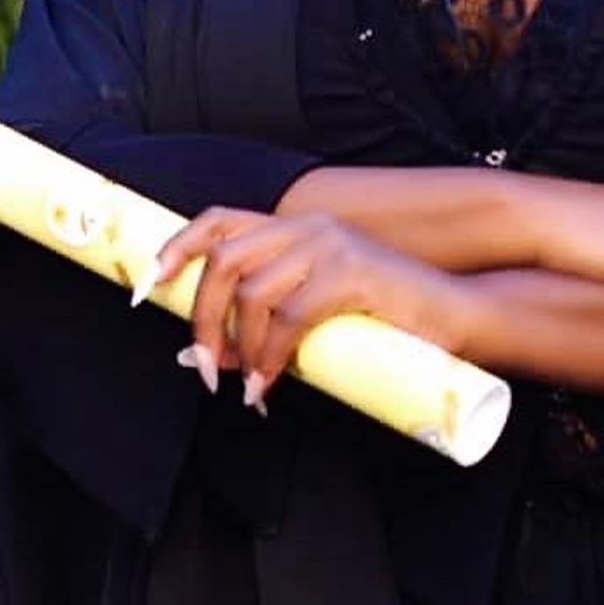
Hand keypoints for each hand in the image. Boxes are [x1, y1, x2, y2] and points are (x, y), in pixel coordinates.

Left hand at [154, 207, 473, 406]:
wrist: (453, 313)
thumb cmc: (387, 316)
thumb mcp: (322, 302)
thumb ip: (275, 314)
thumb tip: (215, 351)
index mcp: (298, 228)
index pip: (221, 220)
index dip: (177, 248)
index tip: (150, 288)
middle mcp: (310, 227)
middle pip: (225, 260)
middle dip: (203, 319)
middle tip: (207, 366)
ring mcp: (331, 246)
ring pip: (252, 293)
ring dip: (238, 347)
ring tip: (246, 383)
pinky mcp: (351, 275)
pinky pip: (289, 318)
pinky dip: (270, 357)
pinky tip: (268, 384)